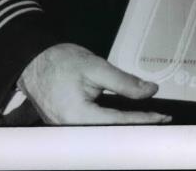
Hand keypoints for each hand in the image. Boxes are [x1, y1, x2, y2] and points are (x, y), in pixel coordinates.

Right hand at [18, 42, 171, 124]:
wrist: (32, 60)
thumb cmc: (60, 61)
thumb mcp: (95, 66)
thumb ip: (124, 81)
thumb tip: (149, 91)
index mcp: (78, 117)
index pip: (119, 122)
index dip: (144, 119)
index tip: (163, 117)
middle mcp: (71, 130)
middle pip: (110, 134)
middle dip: (134, 128)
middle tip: (157, 119)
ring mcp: (66, 131)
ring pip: (100, 133)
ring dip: (122, 126)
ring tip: (145, 118)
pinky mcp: (65, 126)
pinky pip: (91, 128)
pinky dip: (108, 123)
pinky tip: (122, 116)